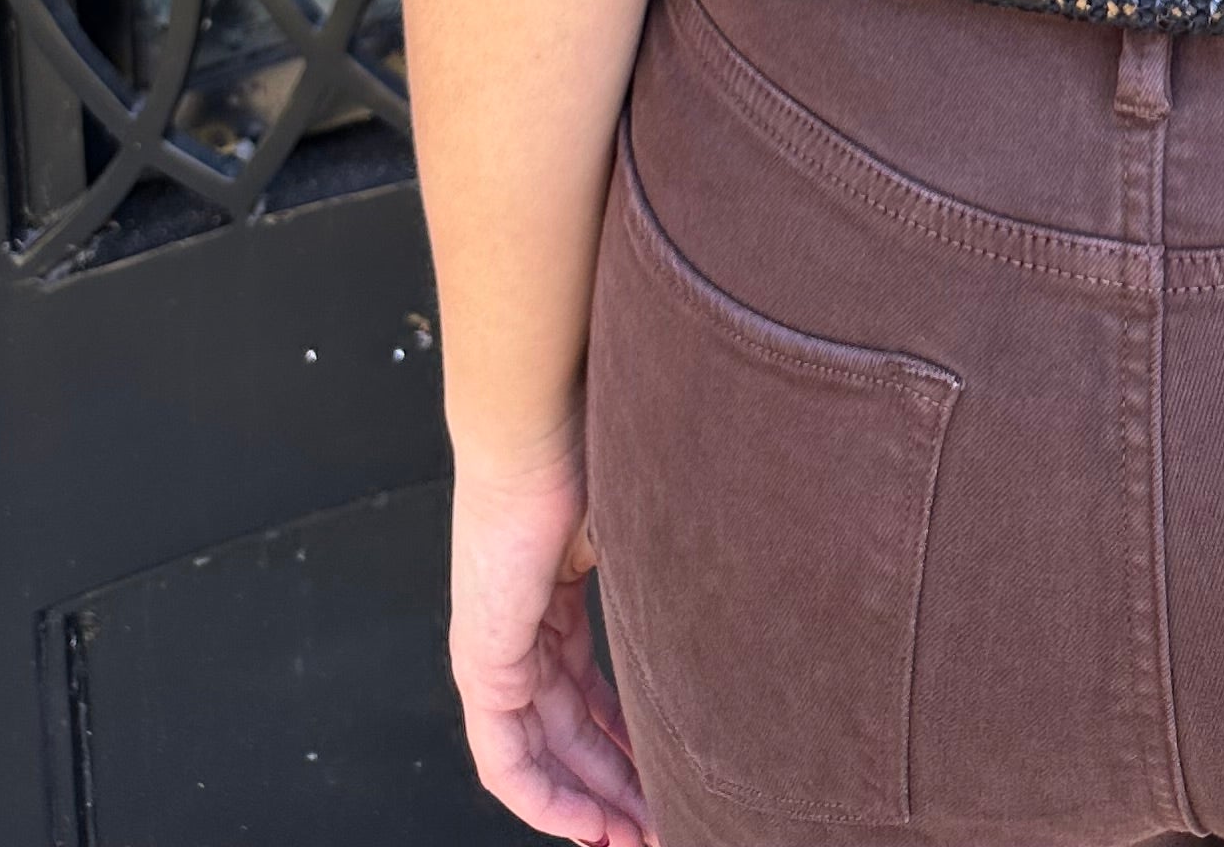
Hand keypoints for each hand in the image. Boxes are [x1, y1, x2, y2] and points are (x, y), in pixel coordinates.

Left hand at [449, 439, 656, 846]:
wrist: (541, 418)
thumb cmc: (596, 445)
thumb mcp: (643, 529)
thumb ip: (668, 579)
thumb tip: (741, 602)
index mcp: (553, 596)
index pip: (587, 691)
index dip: (627, 740)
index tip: (669, 774)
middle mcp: (519, 629)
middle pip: (567, 731)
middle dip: (617, 784)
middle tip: (662, 824)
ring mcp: (494, 647)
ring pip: (539, 754)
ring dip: (588, 803)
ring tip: (637, 837)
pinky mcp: (481, 660)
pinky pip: (504, 756)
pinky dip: (543, 798)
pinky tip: (586, 826)